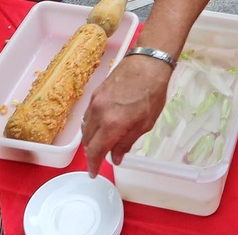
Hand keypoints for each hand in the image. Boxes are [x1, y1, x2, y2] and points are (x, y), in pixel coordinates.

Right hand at [81, 53, 174, 176]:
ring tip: (100, 145)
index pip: (95, 151)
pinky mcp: (95, 93)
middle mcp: (99, 114)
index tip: (93, 173)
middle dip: (92, 153)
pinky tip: (99, 127)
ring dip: (90, 140)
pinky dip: (91, 125)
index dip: (93, 164)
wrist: (147, 64)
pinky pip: (88, 115)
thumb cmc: (151, 94)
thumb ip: (127, 142)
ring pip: (85, 128)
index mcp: (112, 124)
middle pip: (87, 141)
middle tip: (98, 160)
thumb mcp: (145, 124)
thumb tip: (116, 157)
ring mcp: (95, 102)